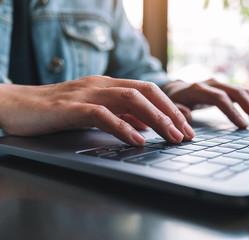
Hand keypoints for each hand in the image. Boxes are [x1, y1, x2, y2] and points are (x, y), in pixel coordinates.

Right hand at [0, 76, 194, 145]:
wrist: (16, 106)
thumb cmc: (56, 111)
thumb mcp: (95, 111)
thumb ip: (120, 115)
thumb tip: (147, 125)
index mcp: (108, 85)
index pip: (148, 91)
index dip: (170, 108)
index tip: (186, 126)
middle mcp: (101, 85)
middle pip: (145, 93)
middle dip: (170, 113)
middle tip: (186, 134)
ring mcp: (86, 93)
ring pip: (130, 100)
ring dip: (155, 119)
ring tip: (171, 137)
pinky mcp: (69, 108)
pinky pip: (102, 115)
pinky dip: (123, 127)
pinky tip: (138, 140)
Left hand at [162, 79, 248, 127]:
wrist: (176, 89)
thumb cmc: (174, 100)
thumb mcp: (170, 106)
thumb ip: (177, 111)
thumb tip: (188, 116)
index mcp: (199, 89)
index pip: (220, 99)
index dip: (233, 112)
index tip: (244, 126)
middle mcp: (213, 84)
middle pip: (238, 93)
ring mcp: (222, 85)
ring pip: (245, 93)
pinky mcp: (227, 90)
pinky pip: (245, 96)